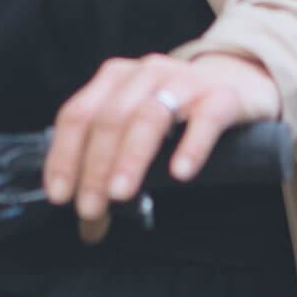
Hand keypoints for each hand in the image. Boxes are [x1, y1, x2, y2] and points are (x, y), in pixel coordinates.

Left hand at [42, 52, 281, 242]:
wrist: (237, 80)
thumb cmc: (176, 113)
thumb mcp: (136, 130)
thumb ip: (110, 166)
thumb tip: (88, 224)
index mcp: (116, 78)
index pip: (78, 113)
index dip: (64, 155)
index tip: (59, 196)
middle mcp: (145, 73)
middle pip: (111, 118)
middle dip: (95, 166)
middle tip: (89, 209)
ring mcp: (184, 81)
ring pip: (150, 115)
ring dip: (131, 157)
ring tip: (121, 194)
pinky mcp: (222, 97)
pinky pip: (205, 119)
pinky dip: (191, 145)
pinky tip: (180, 173)